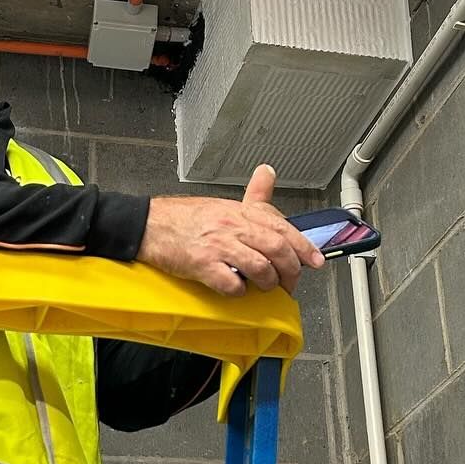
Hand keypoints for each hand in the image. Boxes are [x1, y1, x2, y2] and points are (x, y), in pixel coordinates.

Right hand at [136, 163, 324, 295]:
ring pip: (260, 266)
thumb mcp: (223, 203)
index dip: (303, 246)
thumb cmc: (184, 218)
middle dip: (290, 269)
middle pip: (276, 248)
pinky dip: (240, 290)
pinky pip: (231, 283)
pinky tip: (237, 289)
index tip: (316, 261)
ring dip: (268, 282)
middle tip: (290, 283)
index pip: (281, 226)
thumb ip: (251, 195)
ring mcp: (218, 246)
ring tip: (265, 287)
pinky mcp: (201, 265)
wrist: (148, 225)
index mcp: (240, 211)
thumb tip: (268, 173)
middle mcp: (232, 226)